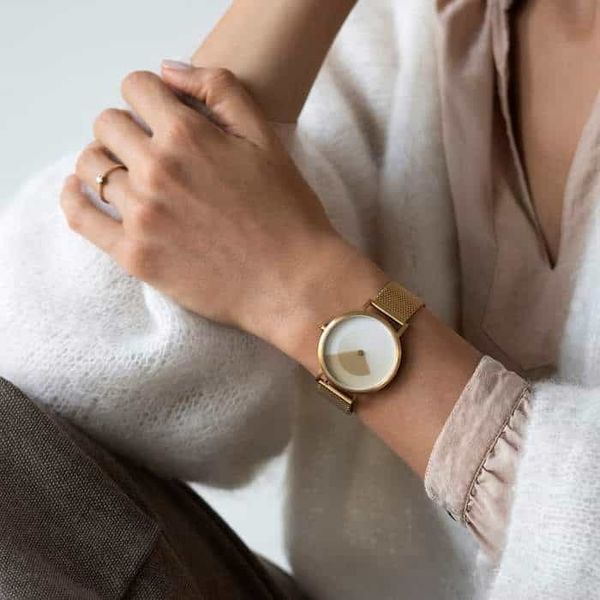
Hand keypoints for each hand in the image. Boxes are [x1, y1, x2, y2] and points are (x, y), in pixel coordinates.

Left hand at [60, 63, 385, 361]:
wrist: (292, 283)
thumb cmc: (287, 213)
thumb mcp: (266, 138)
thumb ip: (220, 90)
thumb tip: (168, 70)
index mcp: (188, 135)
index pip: (135, 87)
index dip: (147, 95)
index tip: (158, 112)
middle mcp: (157, 169)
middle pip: (107, 125)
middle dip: (126, 128)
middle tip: (147, 148)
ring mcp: (141, 214)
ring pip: (91, 166)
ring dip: (104, 161)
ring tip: (125, 173)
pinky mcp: (135, 254)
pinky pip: (81, 216)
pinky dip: (74, 197)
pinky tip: (81, 191)